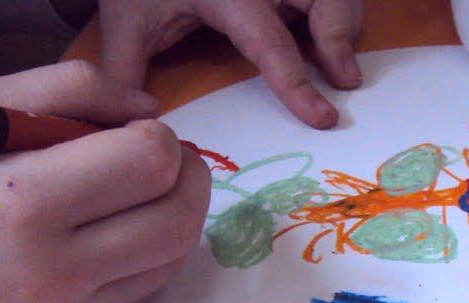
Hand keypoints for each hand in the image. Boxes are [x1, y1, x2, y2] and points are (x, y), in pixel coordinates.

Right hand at [0, 61, 210, 302]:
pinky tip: (128, 230)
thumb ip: (76, 88)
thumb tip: (155, 110)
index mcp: (27, 202)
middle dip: (190, 177)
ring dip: (181, 214)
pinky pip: (151, 288)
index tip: (137, 132)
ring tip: (150, 192)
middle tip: (169, 159)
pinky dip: (157, 252)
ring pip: (174, 258)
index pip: (148, 163)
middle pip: (178, 219)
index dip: (159, 137)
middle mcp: (57, 267)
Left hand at [99, 0, 362, 128]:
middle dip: (341, 39)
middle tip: (344, 81)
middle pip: (327, 1)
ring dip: (343, 23)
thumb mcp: (125, 20)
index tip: (323, 119)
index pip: (271, 43)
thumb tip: (140, 123)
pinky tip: (320, 33)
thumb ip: (124, 74)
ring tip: (334, 59)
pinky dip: (335, 10)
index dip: (297, 85)